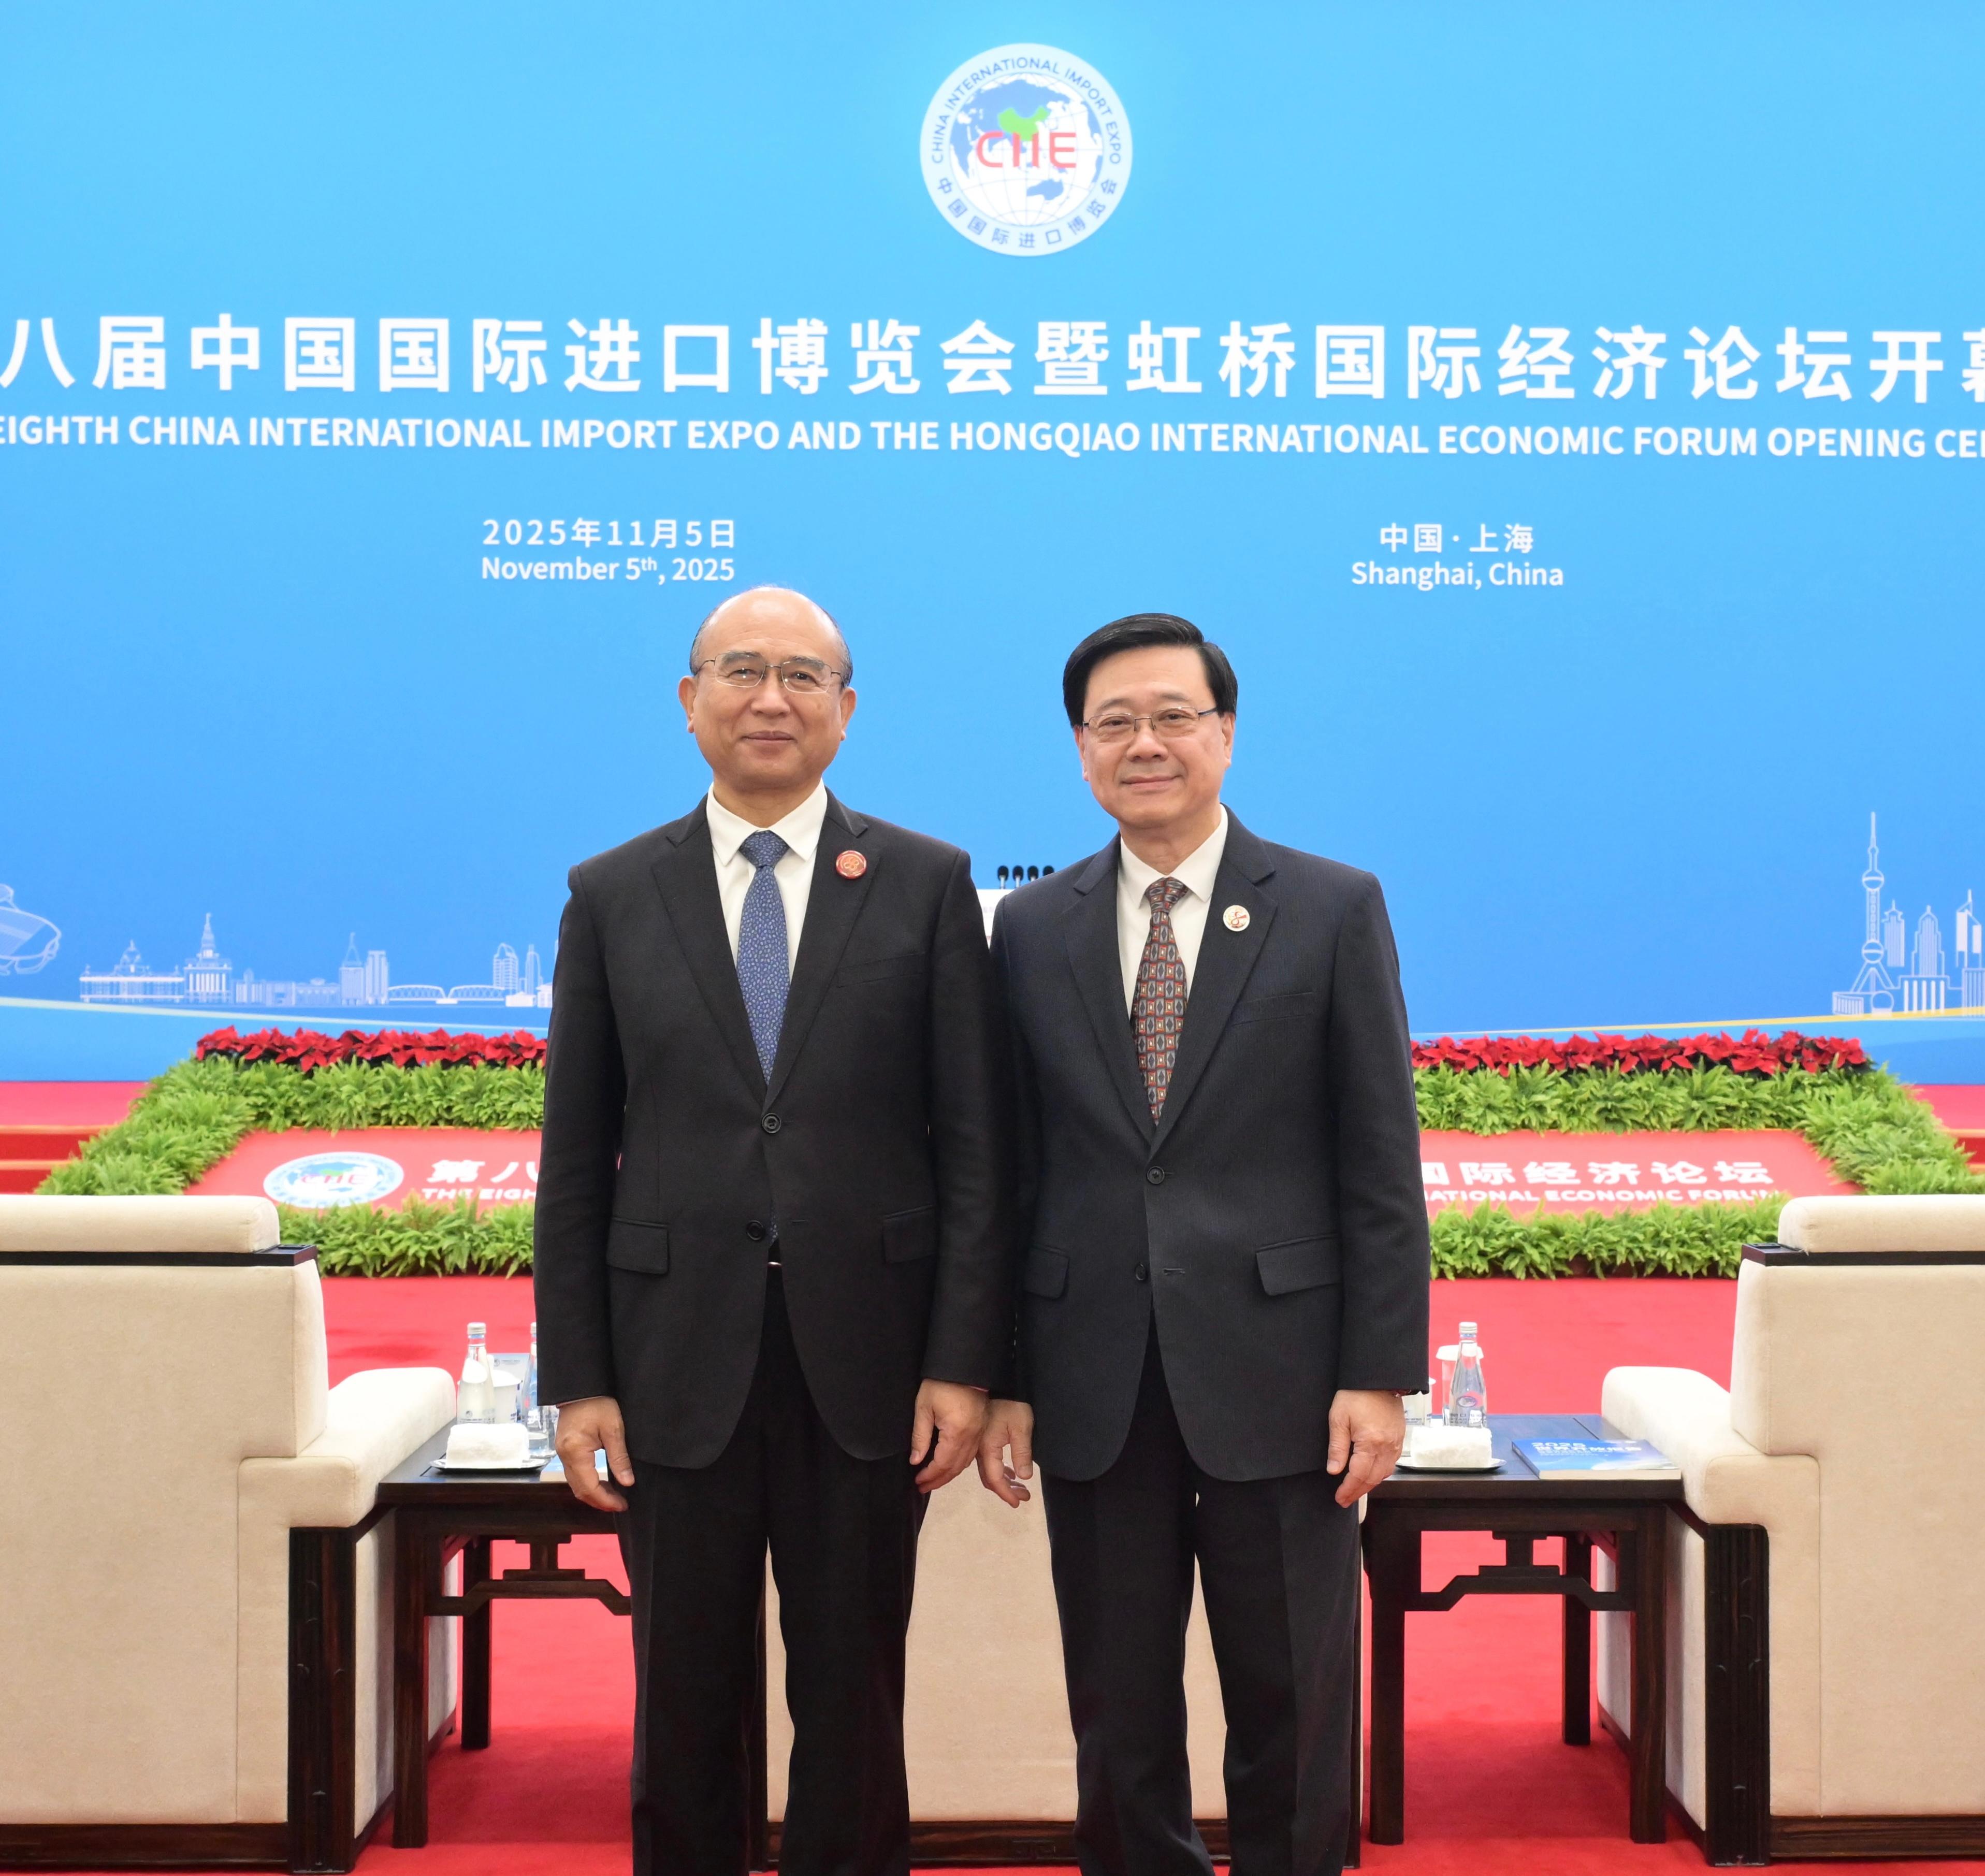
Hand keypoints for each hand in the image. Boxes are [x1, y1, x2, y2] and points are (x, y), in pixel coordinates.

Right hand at [554, 1395, 634, 1511]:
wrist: (581, 1387)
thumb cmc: (599, 1403)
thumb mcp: (614, 1429)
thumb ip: (619, 1457)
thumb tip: (627, 1482)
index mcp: (575, 1452)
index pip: (589, 1487)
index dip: (605, 1500)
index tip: (622, 1505)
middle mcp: (564, 1456)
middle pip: (580, 1490)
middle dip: (599, 1501)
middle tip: (620, 1505)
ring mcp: (562, 1453)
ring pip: (575, 1484)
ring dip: (593, 1494)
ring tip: (613, 1497)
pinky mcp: (565, 1449)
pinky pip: (574, 1474)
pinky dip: (588, 1483)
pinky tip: (602, 1483)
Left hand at [910, 1380, 986, 1492]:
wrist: (965, 1366)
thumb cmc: (940, 1384)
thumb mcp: (924, 1407)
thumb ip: (920, 1436)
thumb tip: (916, 1461)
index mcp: (957, 1432)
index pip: (943, 1463)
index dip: (930, 1475)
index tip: (918, 1481)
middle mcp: (972, 1436)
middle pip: (955, 1467)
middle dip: (939, 1479)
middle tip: (923, 1486)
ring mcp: (980, 1433)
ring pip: (965, 1462)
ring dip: (949, 1474)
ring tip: (934, 1480)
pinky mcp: (982, 1428)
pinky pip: (971, 1453)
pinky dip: (959, 1463)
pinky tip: (949, 1465)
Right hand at [975, 1399, 1034, 1506]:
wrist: (998, 1385)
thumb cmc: (1012, 1404)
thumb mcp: (1022, 1427)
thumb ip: (1022, 1452)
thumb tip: (1024, 1477)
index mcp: (988, 1448)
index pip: (995, 1478)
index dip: (1006, 1493)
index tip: (1018, 1502)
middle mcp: (979, 1450)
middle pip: (990, 1478)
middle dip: (1006, 1490)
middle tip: (1024, 1496)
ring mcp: (978, 1445)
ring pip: (988, 1471)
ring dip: (1003, 1481)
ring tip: (1020, 1487)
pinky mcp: (981, 1439)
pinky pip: (987, 1462)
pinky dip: (999, 1470)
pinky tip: (1010, 1472)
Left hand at [1326, 1388, 1404, 1507]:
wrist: (1378, 1378)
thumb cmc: (1356, 1395)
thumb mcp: (1338, 1418)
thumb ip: (1337, 1446)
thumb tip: (1334, 1470)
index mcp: (1371, 1442)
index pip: (1359, 1475)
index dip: (1348, 1489)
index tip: (1339, 1498)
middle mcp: (1387, 1447)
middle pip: (1373, 1479)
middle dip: (1358, 1492)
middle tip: (1345, 1499)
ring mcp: (1396, 1443)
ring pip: (1384, 1473)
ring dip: (1369, 1484)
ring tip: (1355, 1490)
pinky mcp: (1399, 1438)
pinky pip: (1391, 1463)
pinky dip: (1379, 1473)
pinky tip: (1370, 1474)